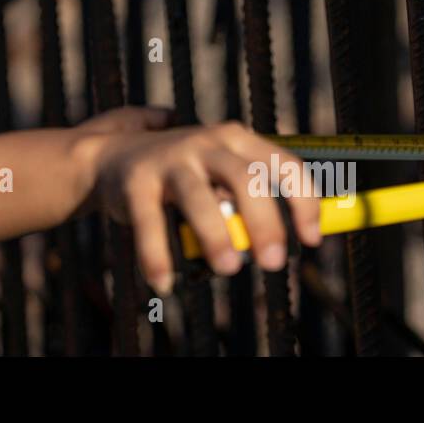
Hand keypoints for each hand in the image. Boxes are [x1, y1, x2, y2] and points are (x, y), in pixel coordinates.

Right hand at [74, 112, 322, 293]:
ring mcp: (169, 160)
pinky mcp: (136, 182)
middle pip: (245, 179)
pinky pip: (149, 222)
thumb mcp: (219, 172)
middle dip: (264, 223)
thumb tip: (296, 240)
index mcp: (235, 139)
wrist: (111, 156)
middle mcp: (205, 144)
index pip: (283, 163)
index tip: (312, 239)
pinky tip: (164, 283)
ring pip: (199, 198)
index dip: (303, 201)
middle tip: (274, 263)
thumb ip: (250, 197)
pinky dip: (157, 255)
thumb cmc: (182, 172)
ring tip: (228, 269)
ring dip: (216, 236)